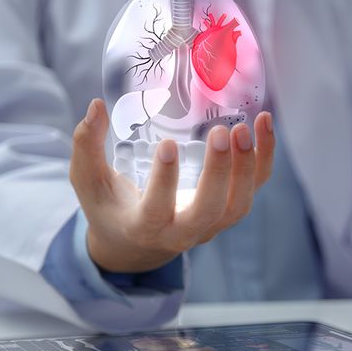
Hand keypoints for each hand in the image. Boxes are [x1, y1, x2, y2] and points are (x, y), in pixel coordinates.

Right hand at [69, 99, 274, 272]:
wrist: (137, 244)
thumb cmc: (110, 207)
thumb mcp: (88, 182)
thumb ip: (86, 146)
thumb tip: (96, 106)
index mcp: (144, 227)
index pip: (156, 210)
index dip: (164, 182)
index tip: (166, 144)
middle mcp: (183, 232)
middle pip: (209, 210)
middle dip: (219, 174)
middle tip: (220, 133)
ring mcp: (211, 224)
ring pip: (239, 204)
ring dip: (247, 167)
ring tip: (246, 126)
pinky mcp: (229, 211)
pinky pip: (254, 187)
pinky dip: (264, 159)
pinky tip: (265, 123)